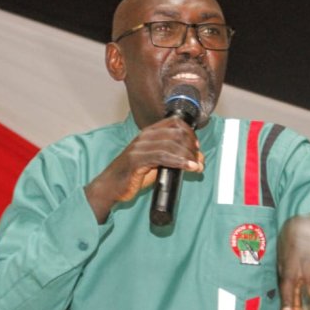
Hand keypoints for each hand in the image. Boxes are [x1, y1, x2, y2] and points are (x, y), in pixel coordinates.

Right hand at [85, 116, 203, 222]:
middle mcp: (144, 136)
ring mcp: (140, 147)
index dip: (190, 132)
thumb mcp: (157, 163)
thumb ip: (174, 158)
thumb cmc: (133, 175)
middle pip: (176, 133)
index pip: (174, 122)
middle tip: (199, 160)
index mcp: (149, 133)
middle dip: (191, 146)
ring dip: (189, 156)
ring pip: (172, 145)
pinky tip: (189, 167)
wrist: (111, 186)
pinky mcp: (137, 160)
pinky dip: (180, 162)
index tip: (197, 146)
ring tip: (197, 166)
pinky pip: (163, 157)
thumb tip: (199, 160)